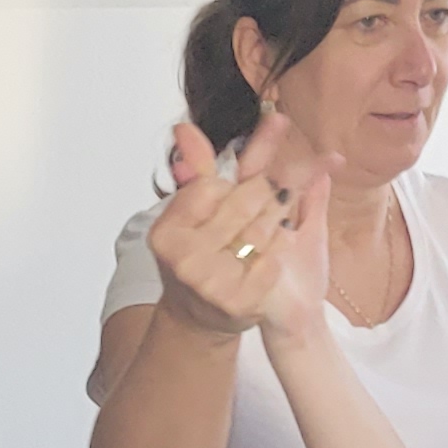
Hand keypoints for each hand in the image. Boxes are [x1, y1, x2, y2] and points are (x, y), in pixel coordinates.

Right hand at [144, 114, 332, 337]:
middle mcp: (183, 258)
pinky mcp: (240, 301)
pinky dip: (279, 253)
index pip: (212, 185)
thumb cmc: (197, 256)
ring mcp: (211, 282)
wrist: (199, 319)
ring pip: (264, 228)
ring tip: (279, 219)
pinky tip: (274, 258)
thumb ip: (196, 170)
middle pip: (244, 202)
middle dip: (267, 193)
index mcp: (166, 233)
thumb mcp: (191, 215)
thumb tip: (183, 128)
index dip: (230, 182)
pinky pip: (275, 258)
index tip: (237, 181)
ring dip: (278, 220)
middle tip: (281, 189)